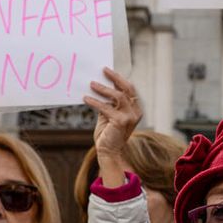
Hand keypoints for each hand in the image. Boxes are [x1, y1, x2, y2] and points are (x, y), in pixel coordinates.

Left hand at [84, 68, 141, 186]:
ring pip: (118, 96)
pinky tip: (86, 98)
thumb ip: (109, 102)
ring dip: (104, 89)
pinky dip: (95, 101)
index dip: (119, 79)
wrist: (108, 152)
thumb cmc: (108, 133)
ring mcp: (130, 117)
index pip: (129, 90)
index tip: (107, 71)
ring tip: (92, 84)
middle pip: (127, 89)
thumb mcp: (109, 115)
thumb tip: (99, 85)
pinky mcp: (121, 122)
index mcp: (135, 109)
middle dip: (115, 78)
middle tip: (104, 70)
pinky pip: (106, 107)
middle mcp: (136, 112)